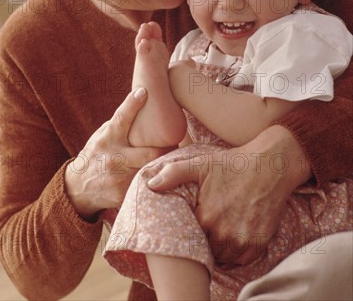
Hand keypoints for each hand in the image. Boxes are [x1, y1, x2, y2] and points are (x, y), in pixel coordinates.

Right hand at [65, 88, 168, 219]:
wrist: (78, 188)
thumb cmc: (98, 153)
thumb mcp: (104, 135)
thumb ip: (121, 124)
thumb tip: (144, 100)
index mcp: (107, 138)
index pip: (120, 118)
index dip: (132, 104)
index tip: (144, 92)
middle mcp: (113, 157)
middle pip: (148, 153)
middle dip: (167, 148)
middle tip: (178, 141)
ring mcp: (118, 178)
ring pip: (151, 171)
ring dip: (164, 165)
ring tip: (177, 160)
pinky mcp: (122, 195)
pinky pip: (146, 185)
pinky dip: (156, 180)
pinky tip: (164, 178)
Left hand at [149, 125, 310, 264]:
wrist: (271, 165)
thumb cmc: (234, 163)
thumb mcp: (201, 163)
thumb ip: (173, 173)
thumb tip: (151, 184)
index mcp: (205, 216)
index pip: (189, 236)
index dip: (190, 229)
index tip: (194, 220)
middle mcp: (223, 233)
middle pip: (206, 248)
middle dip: (205, 239)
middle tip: (209, 225)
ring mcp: (242, 240)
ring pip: (223, 256)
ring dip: (220, 248)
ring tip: (221, 229)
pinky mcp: (259, 243)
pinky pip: (242, 259)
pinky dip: (238, 252)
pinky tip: (236, 233)